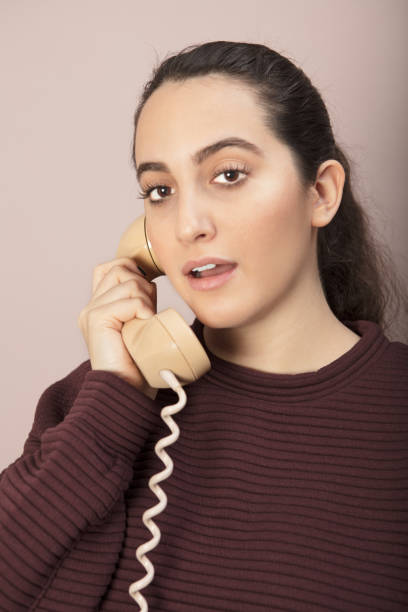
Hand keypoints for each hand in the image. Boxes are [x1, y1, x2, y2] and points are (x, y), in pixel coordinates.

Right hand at [78, 257, 157, 398]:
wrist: (128, 391)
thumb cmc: (140, 363)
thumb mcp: (140, 324)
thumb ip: (138, 302)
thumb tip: (151, 281)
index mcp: (99, 306)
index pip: (112, 266)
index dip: (133, 270)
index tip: (149, 293)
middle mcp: (91, 306)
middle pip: (120, 267)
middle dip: (143, 282)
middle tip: (148, 311)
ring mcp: (91, 312)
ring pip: (128, 281)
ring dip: (146, 299)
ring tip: (146, 321)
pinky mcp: (96, 320)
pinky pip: (128, 300)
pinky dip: (143, 309)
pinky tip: (145, 324)